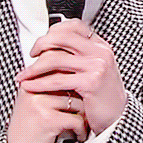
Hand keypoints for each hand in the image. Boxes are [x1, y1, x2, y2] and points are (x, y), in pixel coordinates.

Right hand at [6, 85, 88, 142]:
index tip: (85, 98)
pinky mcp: (48, 120)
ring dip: (84, 117)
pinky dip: (81, 130)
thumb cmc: (28, 131)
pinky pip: (77, 120)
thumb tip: (81, 78)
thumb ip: (52, 90)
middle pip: (73, 86)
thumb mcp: (37, 105)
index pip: (63, 73)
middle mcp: (33, 89)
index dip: (77, 86)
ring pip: (78, 103)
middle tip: (86, 115)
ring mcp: (40, 104)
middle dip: (84, 102)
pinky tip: (78, 137)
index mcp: (31, 82)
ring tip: (80, 127)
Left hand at [17, 19, 127, 134]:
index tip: (42, 41)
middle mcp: (100, 52)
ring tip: (24, 75)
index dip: (54, 30)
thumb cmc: (103, 95)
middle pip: (61, 38)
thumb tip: (51, 46)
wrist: (118, 117)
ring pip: (55, 59)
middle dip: (40, 45)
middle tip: (31, 55)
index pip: (74, 26)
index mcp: (100, 46)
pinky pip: (57, 80)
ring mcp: (96, 66)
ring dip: (34, 68)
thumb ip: (78, 56)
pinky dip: (39, 83)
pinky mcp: (90, 83)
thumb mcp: (94, 69)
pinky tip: (30, 86)